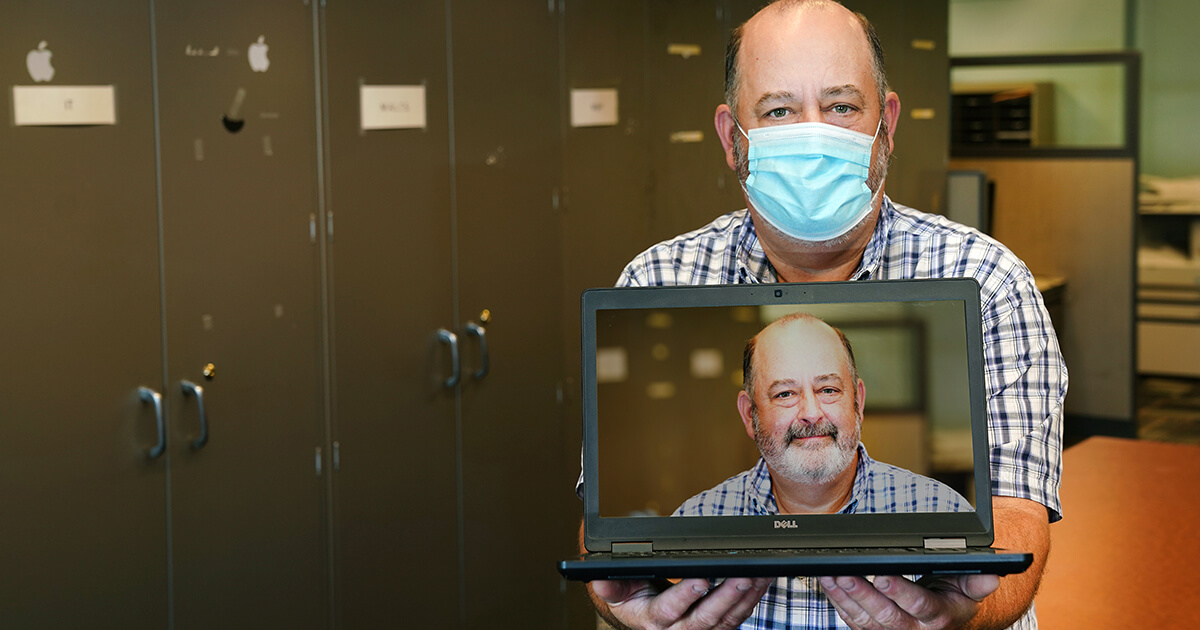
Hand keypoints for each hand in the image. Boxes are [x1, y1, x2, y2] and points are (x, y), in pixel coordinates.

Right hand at [590, 577, 772, 629]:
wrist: (644, 617)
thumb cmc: (634, 599)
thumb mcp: (618, 591)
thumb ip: (611, 585)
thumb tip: (599, 578)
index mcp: (652, 621)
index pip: (669, 610)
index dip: (686, 595)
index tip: (701, 578)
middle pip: (705, 618)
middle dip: (726, 596)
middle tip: (742, 576)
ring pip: (726, 620)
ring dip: (745, 598)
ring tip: (759, 575)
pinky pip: (737, 619)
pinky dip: (751, 600)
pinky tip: (761, 581)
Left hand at [818, 574, 999, 629]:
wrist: (945, 620)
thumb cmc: (954, 599)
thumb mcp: (969, 588)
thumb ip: (977, 581)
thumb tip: (991, 576)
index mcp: (938, 617)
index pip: (917, 605)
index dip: (899, 591)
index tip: (882, 574)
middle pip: (884, 614)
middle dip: (862, 593)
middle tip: (845, 573)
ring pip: (864, 619)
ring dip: (844, 597)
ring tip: (829, 575)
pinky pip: (853, 620)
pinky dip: (838, 602)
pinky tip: (828, 584)